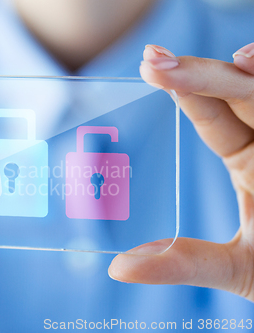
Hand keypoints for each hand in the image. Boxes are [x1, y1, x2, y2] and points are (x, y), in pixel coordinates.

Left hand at [108, 43, 253, 300]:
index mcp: (249, 160)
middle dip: (201, 73)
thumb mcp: (239, 268)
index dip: (183, 90)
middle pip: (238, 94)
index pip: (211, 116)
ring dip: (251, 75)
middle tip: (154, 59)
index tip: (147, 67)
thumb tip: (119, 267)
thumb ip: (186, 263)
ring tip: (233, 61)